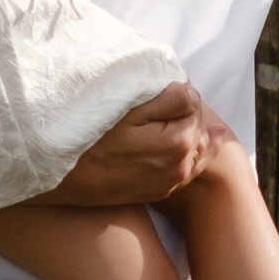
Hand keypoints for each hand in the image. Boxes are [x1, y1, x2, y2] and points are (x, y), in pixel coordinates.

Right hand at [43, 81, 214, 207]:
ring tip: (186, 115)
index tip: (157, 89)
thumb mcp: (131, 109)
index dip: (177, 92)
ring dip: (191, 131)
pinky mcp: (158, 191)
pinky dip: (198, 153)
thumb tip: (194, 95)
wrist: (66, 176)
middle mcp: (181, 166)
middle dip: (185, 112)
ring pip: (196, 148)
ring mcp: (170, 182)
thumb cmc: (93, 136)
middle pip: (195, 127)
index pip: (193, 105)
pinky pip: (189, 170)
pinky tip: (213, 139)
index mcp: (178, 142)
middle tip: (159, 101)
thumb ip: (172, 99)